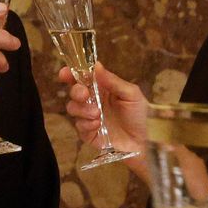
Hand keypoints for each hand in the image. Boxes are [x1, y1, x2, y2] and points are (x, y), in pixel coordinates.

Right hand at [58, 63, 149, 177]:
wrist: (142, 142)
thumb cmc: (139, 116)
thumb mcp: (131, 94)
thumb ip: (113, 80)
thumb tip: (96, 65)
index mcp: (102, 88)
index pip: (82, 77)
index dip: (70, 74)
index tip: (65, 73)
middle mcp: (93, 101)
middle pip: (74, 92)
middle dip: (76, 92)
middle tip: (85, 95)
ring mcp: (88, 117)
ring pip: (72, 108)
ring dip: (82, 109)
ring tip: (97, 114)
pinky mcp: (87, 132)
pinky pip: (78, 125)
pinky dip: (86, 124)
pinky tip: (98, 125)